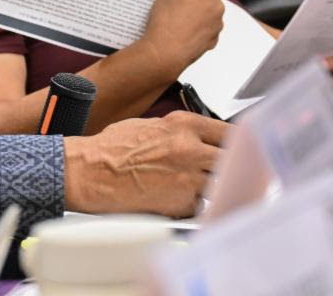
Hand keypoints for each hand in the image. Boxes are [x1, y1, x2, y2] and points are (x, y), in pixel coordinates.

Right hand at [63, 111, 228, 217]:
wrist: (88, 172)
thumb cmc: (110, 150)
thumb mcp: (150, 127)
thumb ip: (181, 133)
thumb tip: (200, 141)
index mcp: (183, 125)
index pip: (231, 133)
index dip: (240, 145)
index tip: (243, 152)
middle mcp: (191, 149)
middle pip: (233, 161)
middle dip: (230, 169)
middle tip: (226, 174)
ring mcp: (189, 178)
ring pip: (218, 185)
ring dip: (209, 189)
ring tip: (184, 187)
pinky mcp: (182, 204)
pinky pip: (198, 206)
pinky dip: (189, 206)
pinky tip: (169, 199)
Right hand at [138, 0, 227, 78]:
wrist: (165, 53)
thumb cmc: (165, 21)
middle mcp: (218, 7)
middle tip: (179, 0)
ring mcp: (217, 25)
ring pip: (211, 10)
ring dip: (199, 10)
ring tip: (179, 18)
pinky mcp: (213, 39)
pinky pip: (208, 26)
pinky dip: (199, 26)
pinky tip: (183, 30)